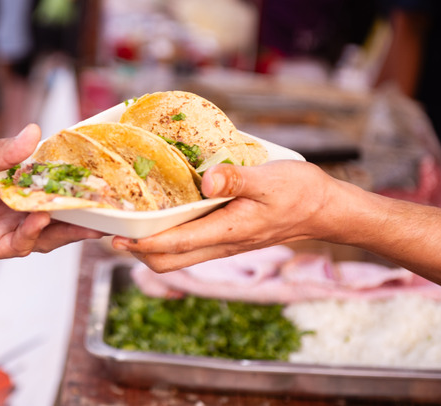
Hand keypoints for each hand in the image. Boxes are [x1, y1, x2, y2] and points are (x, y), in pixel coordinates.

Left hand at [0, 124, 103, 264]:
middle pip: (57, 207)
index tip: (101, 169)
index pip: (50, 176)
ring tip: (91, 218)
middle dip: (83, 206)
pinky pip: (22, 243)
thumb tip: (35, 133)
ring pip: (48, 229)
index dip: (74, 175)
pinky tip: (42, 219)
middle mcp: (14, 204)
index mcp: (11, 178)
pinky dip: (35, 233)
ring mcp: (6, 226)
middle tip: (111, 203)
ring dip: (69, 225)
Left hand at [112, 161, 344, 271]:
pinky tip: (162, 217)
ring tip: (129, 226)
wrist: (326, 210)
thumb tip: (205, 180)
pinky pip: (191, 246)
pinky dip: (169, 238)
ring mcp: (224, 243)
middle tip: (114, 234)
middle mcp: (222, 243)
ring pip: (178, 257)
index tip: (118, 239)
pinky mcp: (227, 237)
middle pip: (170, 261)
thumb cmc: (300, 193)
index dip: (144, 244)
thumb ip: (236, 178)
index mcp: (229, 231)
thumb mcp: (269, 179)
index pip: (177, 244)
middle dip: (138, 252)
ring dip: (151, 247)